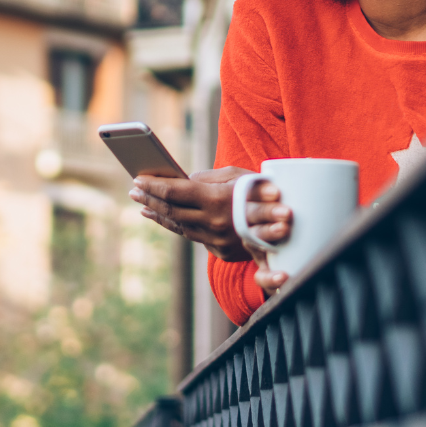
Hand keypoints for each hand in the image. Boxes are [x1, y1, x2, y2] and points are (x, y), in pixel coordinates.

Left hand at [129, 167, 293, 295]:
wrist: (292, 225)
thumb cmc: (264, 190)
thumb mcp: (238, 175)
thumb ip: (208, 178)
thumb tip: (183, 180)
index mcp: (217, 199)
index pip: (175, 191)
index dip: (153, 185)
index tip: (137, 179)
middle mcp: (213, 222)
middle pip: (172, 210)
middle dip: (149, 199)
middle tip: (133, 190)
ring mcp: (216, 239)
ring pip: (179, 225)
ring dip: (158, 214)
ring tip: (143, 205)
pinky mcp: (220, 251)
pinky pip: (191, 235)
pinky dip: (174, 225)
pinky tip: (164, 217)